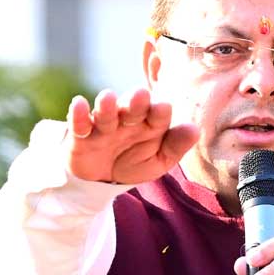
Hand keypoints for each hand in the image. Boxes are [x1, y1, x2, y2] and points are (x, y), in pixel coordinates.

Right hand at [66, 88, 198, 184]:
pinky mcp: (81, 135)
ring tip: (107, 98)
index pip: (157, 115)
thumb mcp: (159, 160)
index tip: (164, 108)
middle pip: (132, 109)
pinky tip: (79, 104)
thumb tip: (195, 130)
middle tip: (140, 95)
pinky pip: (79, 123)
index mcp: (150, 125)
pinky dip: (78, 115)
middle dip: (135, 102)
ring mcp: (104, 126)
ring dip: (106, 106)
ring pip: (105, 114)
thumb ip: (175, 146)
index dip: (160, 112)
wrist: (103, 179)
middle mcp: (127, 121)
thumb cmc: (135, 162)